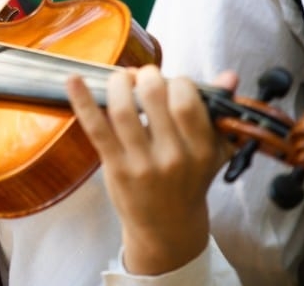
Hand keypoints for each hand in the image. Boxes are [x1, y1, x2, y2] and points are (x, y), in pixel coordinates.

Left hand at [67, 65, 237, 275]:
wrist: (168, 228)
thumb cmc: (189, 181)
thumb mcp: (213, 151)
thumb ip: (219, 112)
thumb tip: (229, 76)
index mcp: (202, 149)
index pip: (187, 100)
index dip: (176, 81)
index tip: (170, 82)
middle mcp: (174, 157)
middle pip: (155, 98)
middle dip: (146, 76)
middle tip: (143, 77)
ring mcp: (142, 164)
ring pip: (124, 111)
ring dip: (118, 83)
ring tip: (121, 79)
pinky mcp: (116, 168)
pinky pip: (97, 129)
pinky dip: (83, 102)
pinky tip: (73, 81)